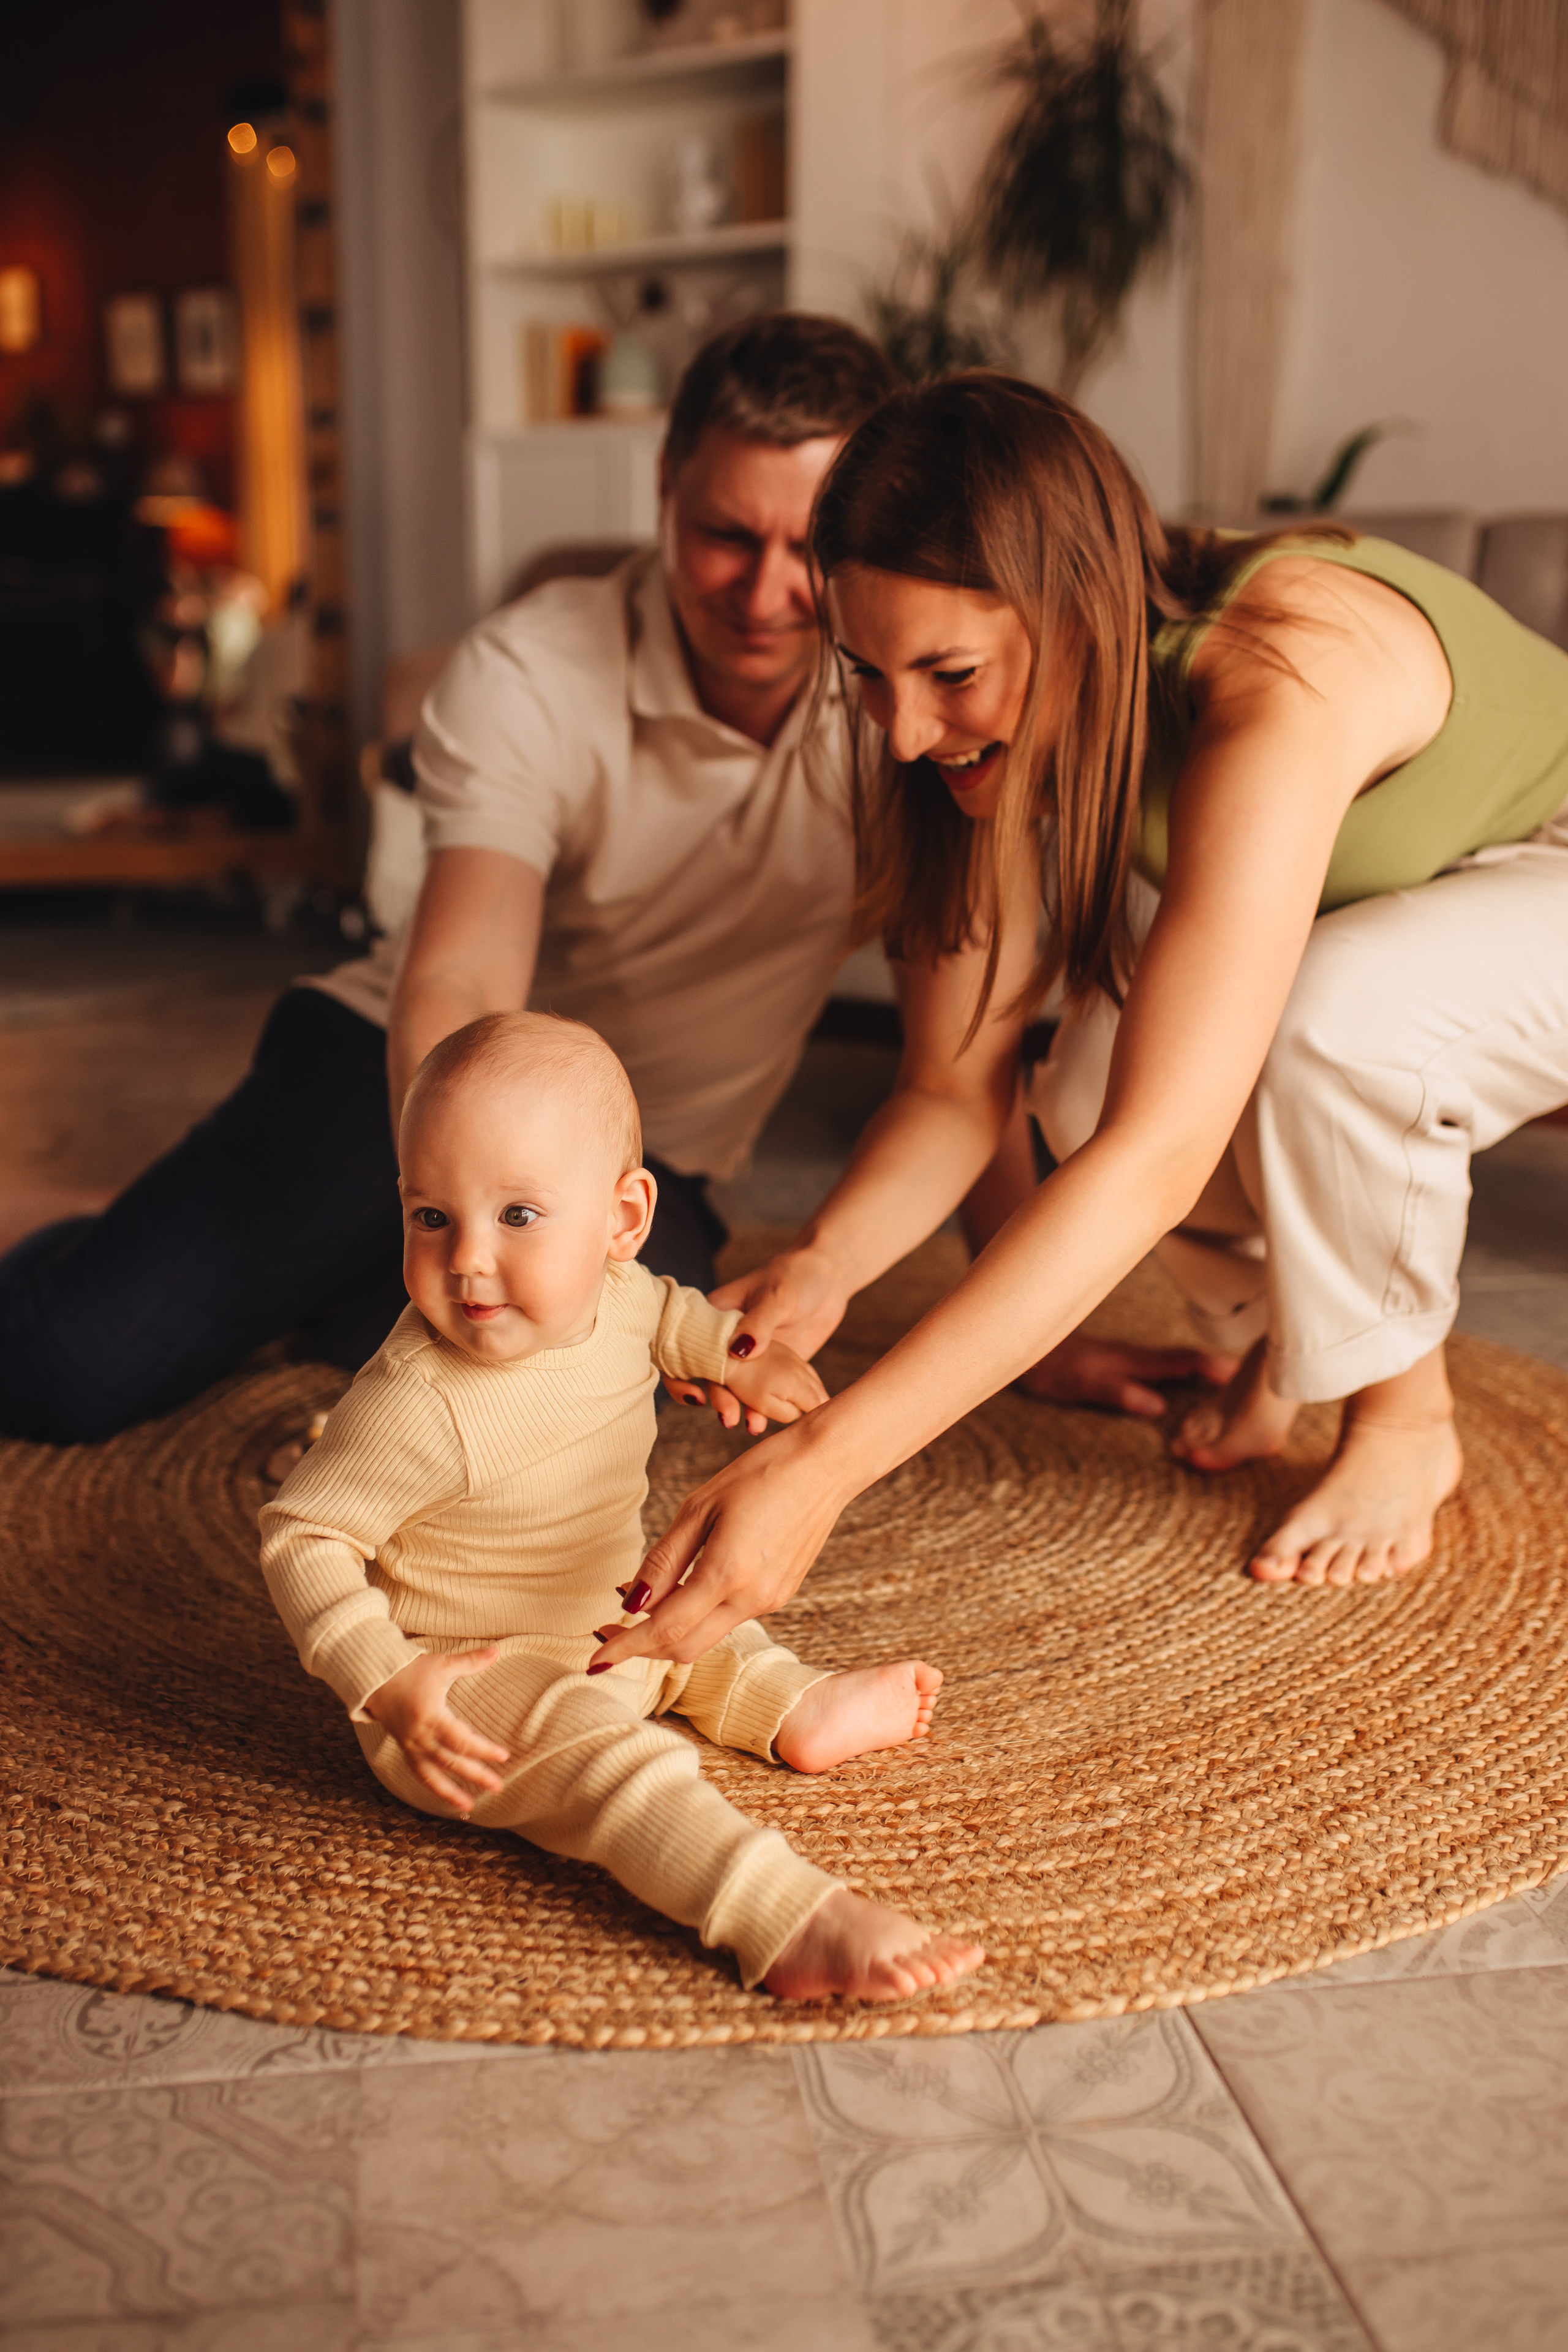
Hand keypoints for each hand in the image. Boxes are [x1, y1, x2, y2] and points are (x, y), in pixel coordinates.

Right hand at [362, 1646, 509, 1810]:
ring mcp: (409, 1745)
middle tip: (498, 1787)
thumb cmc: (410, 1670)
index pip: (461, 1740)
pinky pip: (420, 1773)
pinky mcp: (404, 1749)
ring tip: (469, 1808)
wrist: (374, 1678)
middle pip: (450, 1762)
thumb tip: (497, 1650)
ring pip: (431, 1776)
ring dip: (450, 1793)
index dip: (483, 1750)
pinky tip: (449, 1798)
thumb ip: (470, 1661)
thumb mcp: (441, 1664)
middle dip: (474, 1776)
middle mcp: (419, 1736)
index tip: (503, 1756)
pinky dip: (434, 1788)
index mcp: (430, 1716)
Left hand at [594, 1419, 843, 1668]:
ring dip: (670, 1628)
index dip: (626, 1648)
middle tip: (607, 1629)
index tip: (594, 1659)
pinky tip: (684, 1586)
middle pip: (684, 1648)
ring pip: (707, 1635)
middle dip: (643, 1647)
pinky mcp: (781, 1593)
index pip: (665, 1630)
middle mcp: (752, 1599)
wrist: (826, 1465)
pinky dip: (698, 1612)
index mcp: (727, 1575)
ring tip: (640, 1599)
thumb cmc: (760, 1473)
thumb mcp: (700, 1506)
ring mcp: (770, 1600)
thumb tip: (631, 1602)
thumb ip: (664, 1560)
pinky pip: (729, 1616)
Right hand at [663, 1243, 851, 1418]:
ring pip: (738, 1388)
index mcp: (715, 1317)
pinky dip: (766, 1408)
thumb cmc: (797, 1276)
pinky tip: (769, 1421)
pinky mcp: (775, 1369)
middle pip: (712, 1374)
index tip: (696, 1395)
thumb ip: (759, 1323)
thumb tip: (738, 1352)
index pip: (686, 1348)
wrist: (829, 1277)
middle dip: (719, 1397)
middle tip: (729, 1417)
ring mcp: (751, 1357)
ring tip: (753, 1426)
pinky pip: (765, 1393)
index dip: (682, 1375)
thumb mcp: (778, 1296)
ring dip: (742, 1408)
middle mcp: (727, 1340)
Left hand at [1018, 1331, 1236, 1418]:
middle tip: (1260, 1382)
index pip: (1186, 1362)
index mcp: (1135, 1362)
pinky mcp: (1121, 1364)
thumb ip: (1117, 1392)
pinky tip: (1191, 1386)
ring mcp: (1131, 1359)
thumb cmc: (1050, 1368)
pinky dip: (1185, 1373)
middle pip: (1191, 1360)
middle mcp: (1138, 1358)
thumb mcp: (1081, 1385)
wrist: (1024, 1344)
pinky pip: (1164, 1367)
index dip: (1217, 1368)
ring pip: (1179, 1363)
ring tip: (1239, 1387)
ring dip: (1207, 1371)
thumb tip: (1157, 1407)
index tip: (1248, 1376)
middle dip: (1225, 1369)